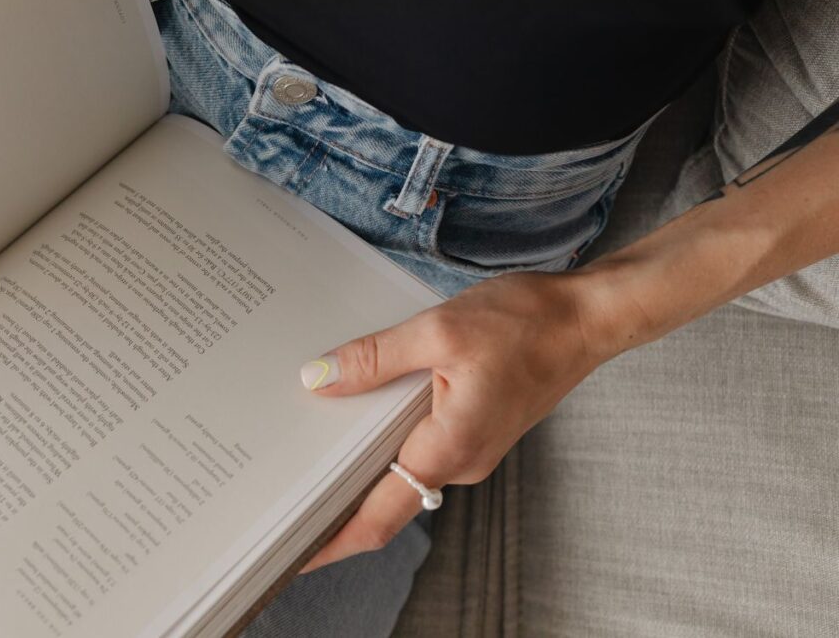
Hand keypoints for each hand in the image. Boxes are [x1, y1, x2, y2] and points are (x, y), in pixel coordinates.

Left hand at [300, 270, 613, 571]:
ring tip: (310, 443)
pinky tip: (363, 407)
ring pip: (403, 469)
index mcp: (450, 448)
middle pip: (385, 499)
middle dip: (335, 500)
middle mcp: (461, 461)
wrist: (588, 318)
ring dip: (361, 464)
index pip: (379, 518)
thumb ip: (375, 359)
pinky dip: (387, 438)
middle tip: (283, 486)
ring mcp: (471, 448)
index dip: (332, 542)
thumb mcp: (439, 331)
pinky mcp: (475, 428)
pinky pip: (422, 445)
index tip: (292, 553)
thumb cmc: (527, 323)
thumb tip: (319, 378)